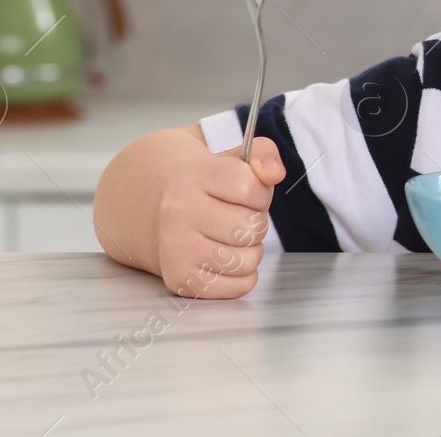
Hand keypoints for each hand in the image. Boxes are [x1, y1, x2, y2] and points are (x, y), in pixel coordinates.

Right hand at [154, 136, 285, 298]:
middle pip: (251, 227)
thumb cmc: (209, 190)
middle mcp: (178, 212)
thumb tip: (275, 173)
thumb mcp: (234, 161)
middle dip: (256, 224)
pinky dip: (243, 276)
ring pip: (247, 260)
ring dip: (251, 251)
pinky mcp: (182, 281)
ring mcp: (176, 249)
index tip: (247, 193)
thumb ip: (263, 154)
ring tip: (231, 239)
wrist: (165, 215)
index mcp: (194, 176)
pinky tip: (225, 259)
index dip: (261, 193)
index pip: (252, 187)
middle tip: (238, 218)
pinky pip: (239, 286)